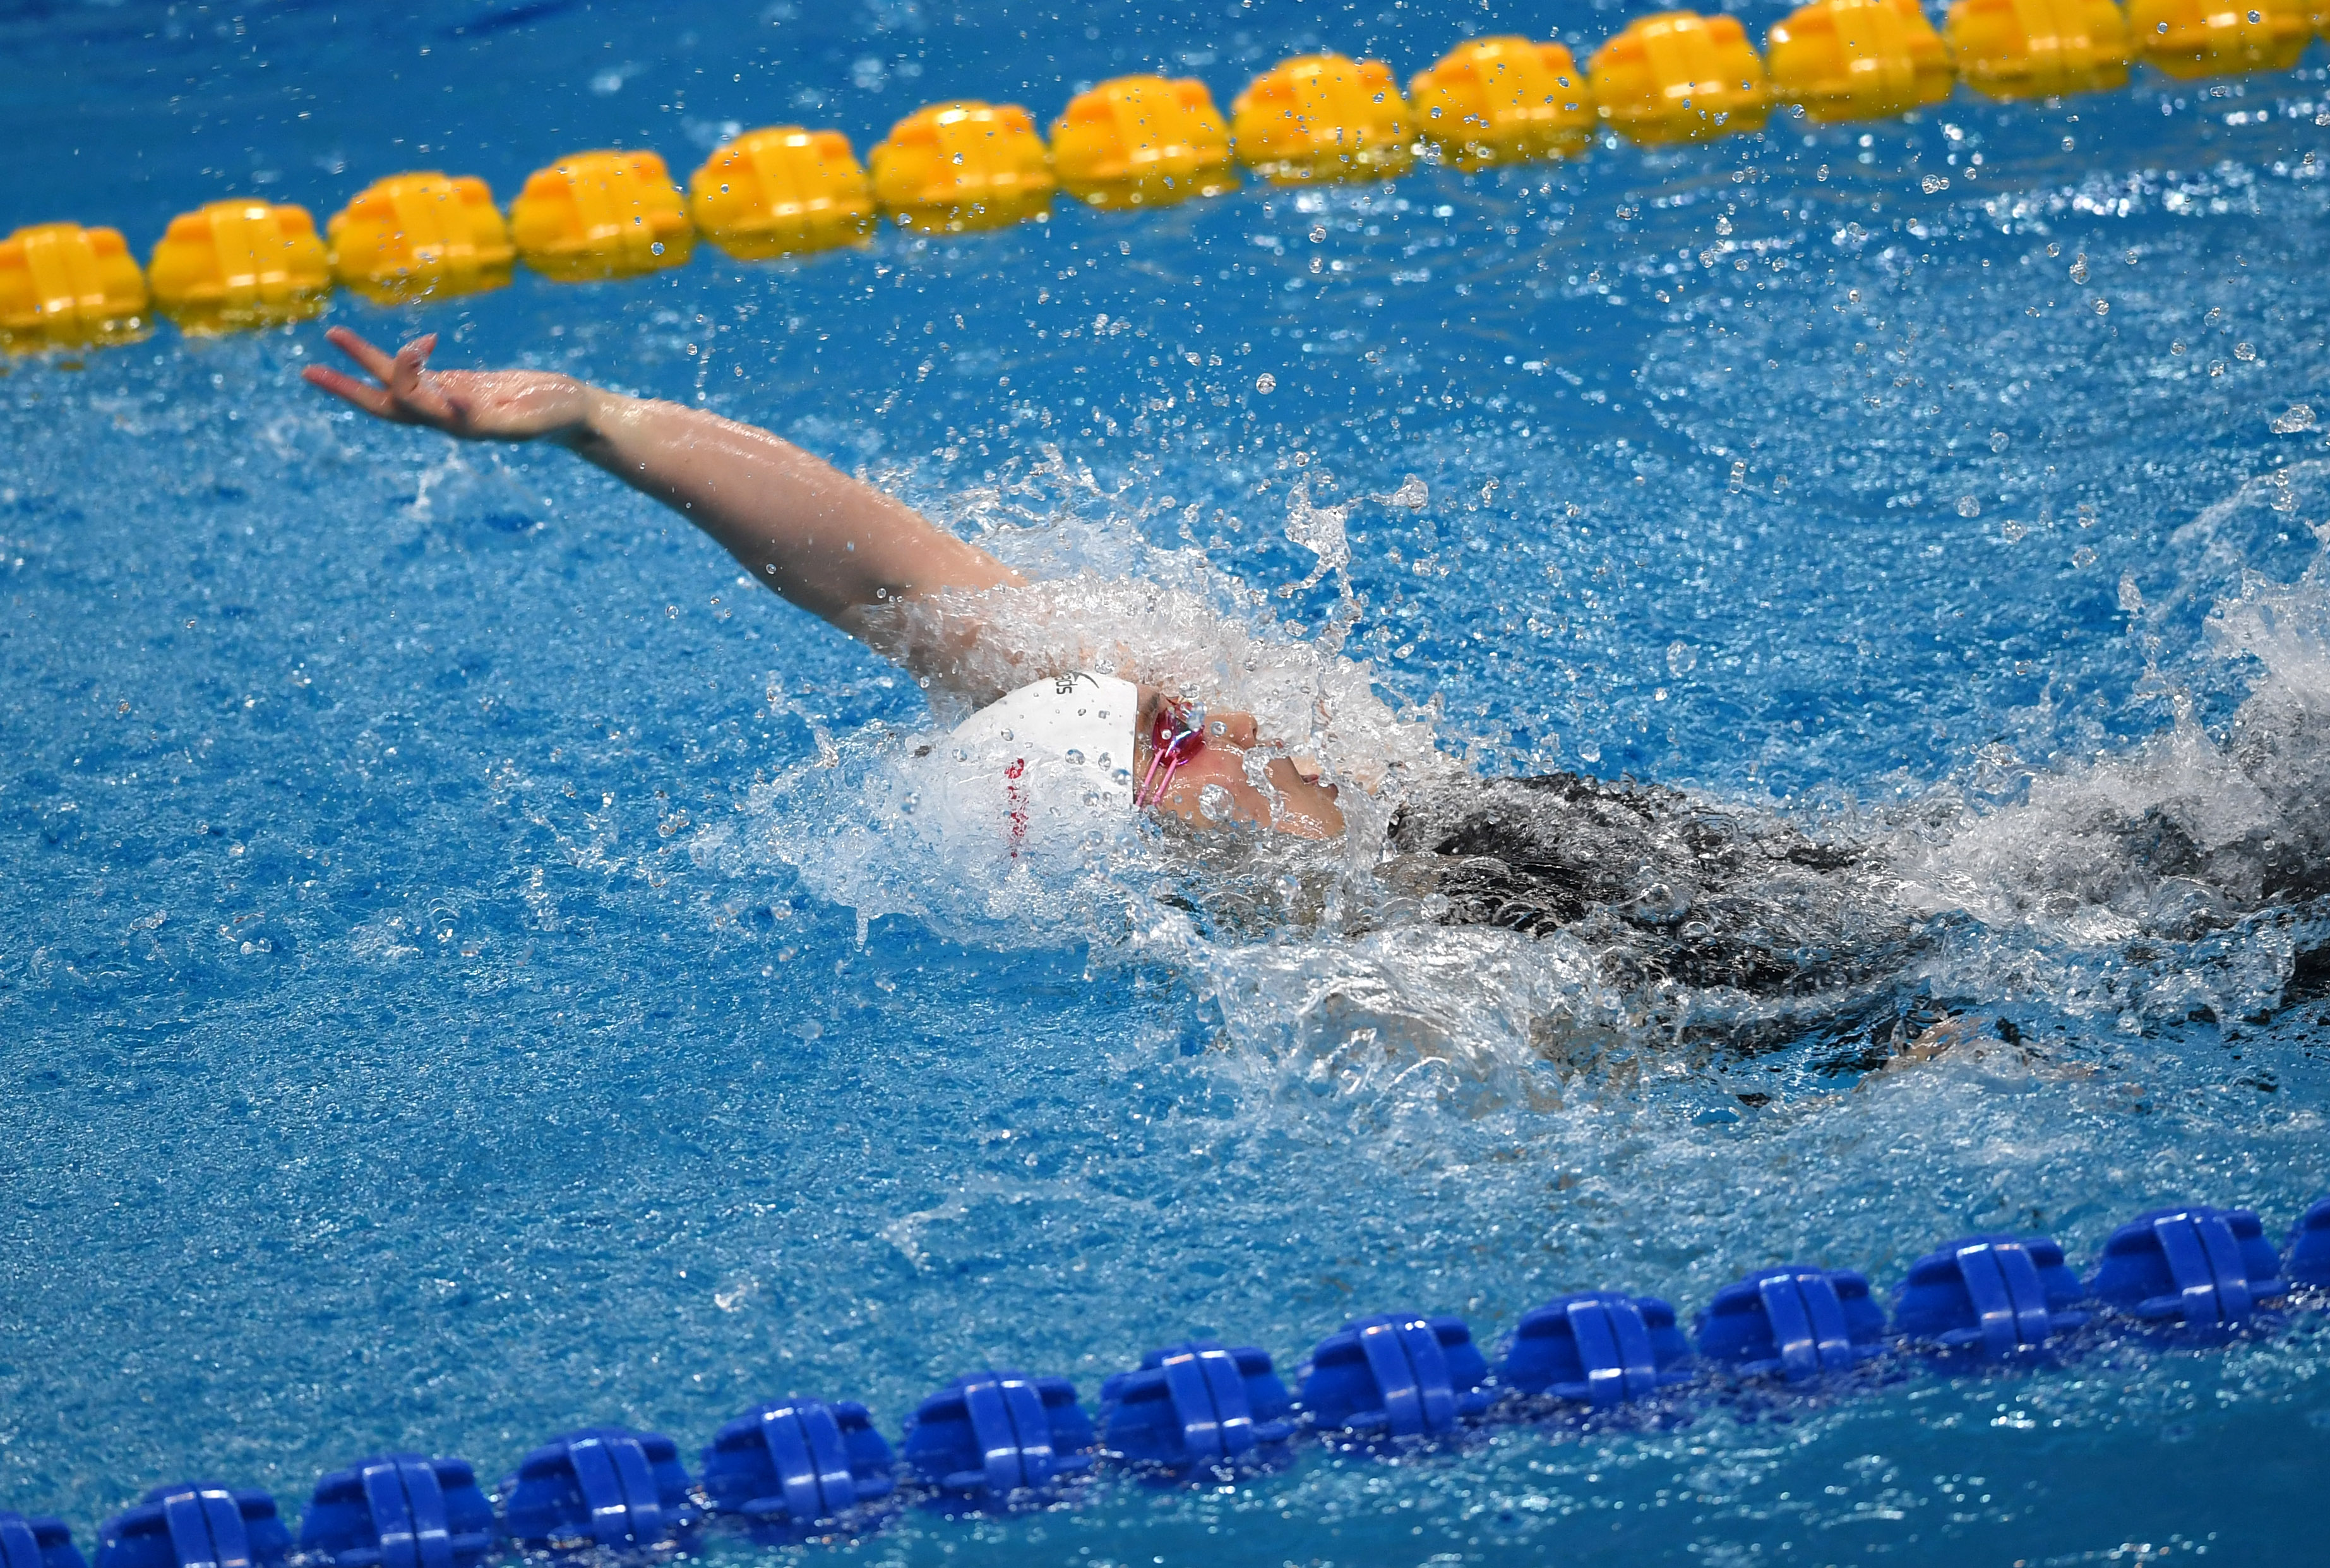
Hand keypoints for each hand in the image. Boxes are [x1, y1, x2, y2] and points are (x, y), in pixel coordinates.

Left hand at [302, 327, 598, 442]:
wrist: (575, 416)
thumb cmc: (557, 416)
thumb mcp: (526, 416)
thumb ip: (491, 416)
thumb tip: (450, 407)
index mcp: (457, 426)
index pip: (409, 401)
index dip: (405, 373)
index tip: (424, 345)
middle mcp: (444, 417)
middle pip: (383, 404)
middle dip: (345, 387)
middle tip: (306, 371)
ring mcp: (450, 404)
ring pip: (396, 385)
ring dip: (363, 362)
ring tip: (334, 333)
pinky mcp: (462, 389)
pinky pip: (421, 375)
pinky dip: (409, 357)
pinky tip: (416, 343)